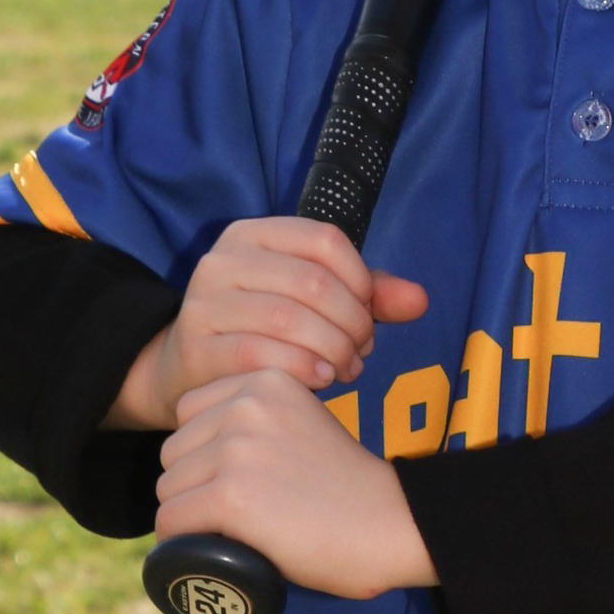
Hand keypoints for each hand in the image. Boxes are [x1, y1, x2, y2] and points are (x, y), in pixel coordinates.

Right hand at [105, 216, 426, 430]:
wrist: (192, 370)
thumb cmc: (266, 328)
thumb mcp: (314, 300)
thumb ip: (368, 294)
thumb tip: (420, 301)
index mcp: (253, 234)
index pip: (325, 240)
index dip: (361, 279)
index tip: (368, 314)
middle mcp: (222, 260)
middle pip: (313, 282)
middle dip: (352, 322)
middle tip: (362, 351)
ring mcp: (204, 303)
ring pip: (290, 320)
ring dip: (333, 349)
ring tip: (346, 368)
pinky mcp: (197, 348)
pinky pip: (262, 355)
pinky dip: (304, 368)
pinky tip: (321, 380)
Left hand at [155, 369, 437, 600]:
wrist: (392, 524)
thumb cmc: (352, 488)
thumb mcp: (307, 423)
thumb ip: (264, 419)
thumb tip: (205, 449)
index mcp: (266, 381)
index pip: (189, 413)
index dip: (204, 452)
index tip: (238, 479)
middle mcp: (247, 406)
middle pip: (174, 452)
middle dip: (195, 485)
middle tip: (242, 512)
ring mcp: (237, 450)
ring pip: (169, 488)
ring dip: (191, 515)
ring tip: (238, 530)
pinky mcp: (230, 496)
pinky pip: (172, 521)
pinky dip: (183, 542)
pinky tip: (211, 548)